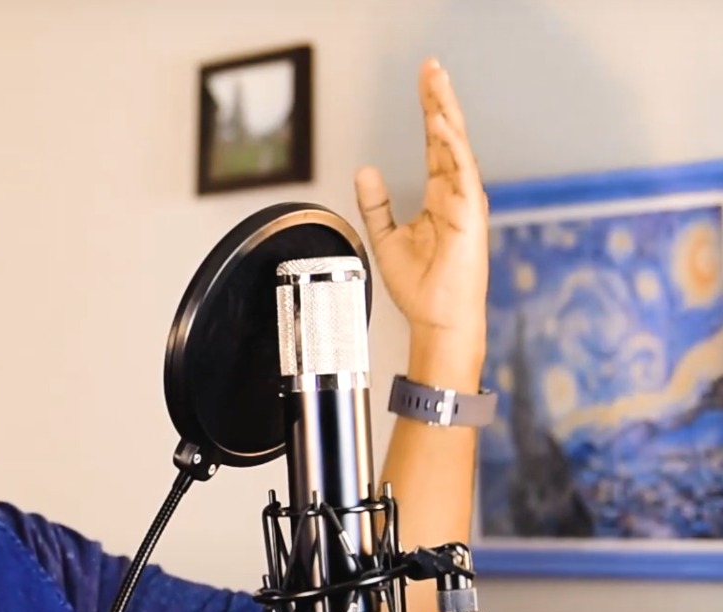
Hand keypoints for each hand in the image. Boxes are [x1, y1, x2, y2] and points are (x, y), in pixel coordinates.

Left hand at [353, 58, 488, 375]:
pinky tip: (441, 123)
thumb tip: (365, 170)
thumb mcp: (385, 237)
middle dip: (439, 99)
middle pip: (448, 136)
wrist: (436, 320)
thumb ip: (376, 203)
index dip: (430, 110)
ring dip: (446, 113)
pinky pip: (463, 173)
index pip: (435, 143)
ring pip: (457, 147)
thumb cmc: (419, 287)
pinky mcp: (470, 216)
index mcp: (440, 195)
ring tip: (435, 83)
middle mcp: (456, 193)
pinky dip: (452, 147)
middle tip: (431, 67)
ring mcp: (466, 202)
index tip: (425, 80)